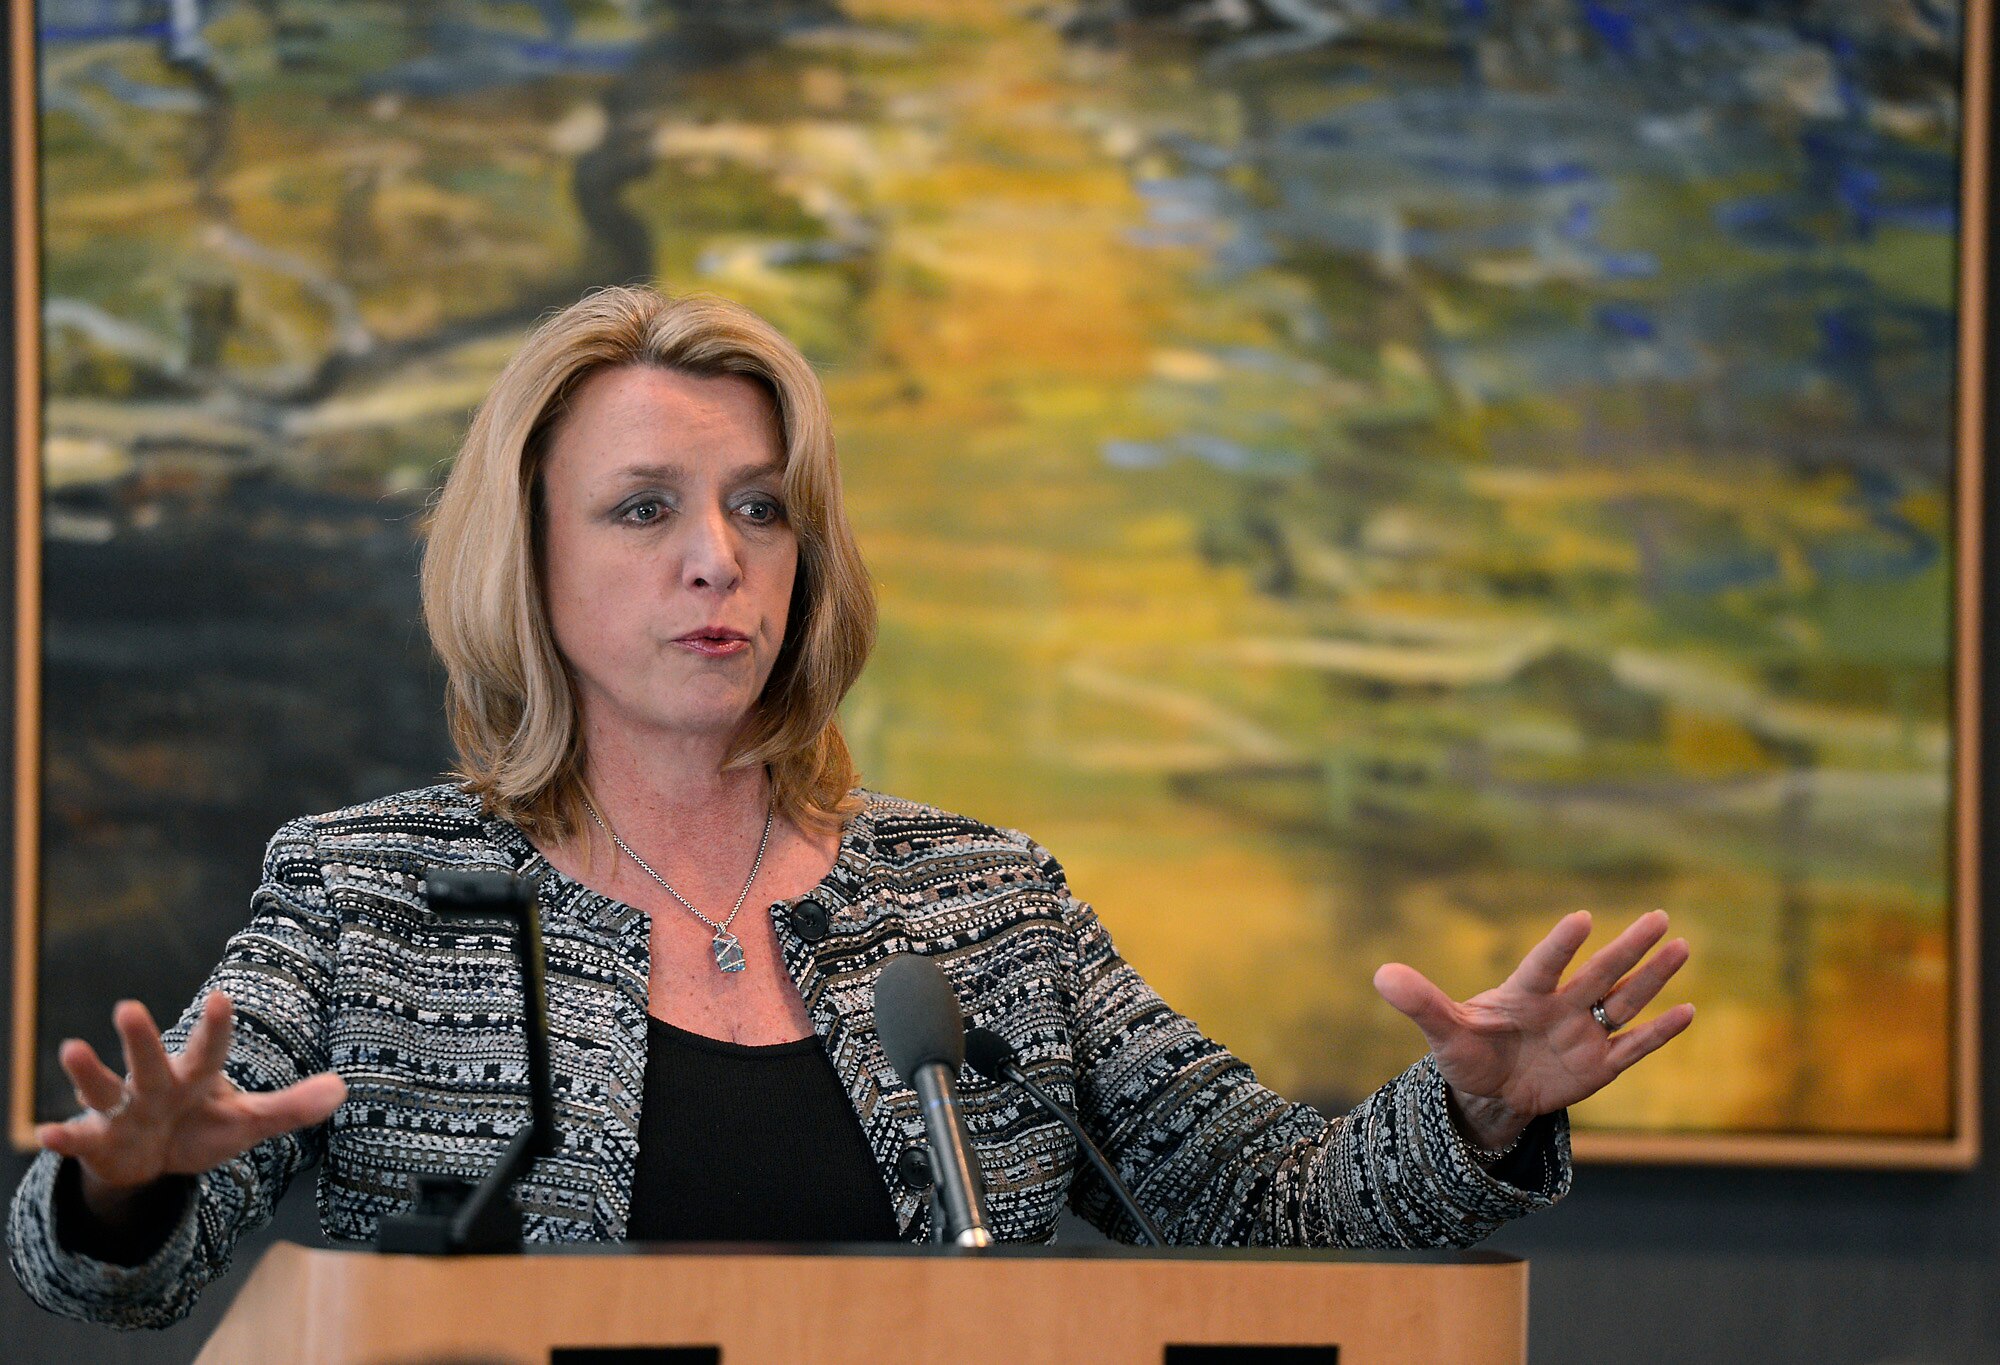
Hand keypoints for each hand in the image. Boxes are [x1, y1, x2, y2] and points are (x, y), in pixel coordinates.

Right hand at [35, 993, 346, 1221]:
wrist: (153, 1161)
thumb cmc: (202, 1128)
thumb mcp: (248, 1122)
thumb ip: (291, 1107)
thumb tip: (343, 1090)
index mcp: (197, 1079)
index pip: (210, 1051)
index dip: (216, 1029)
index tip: (221, 998)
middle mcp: (157, 1087)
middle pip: (151, 1062)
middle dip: (141, 1039)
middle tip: (128, 1006)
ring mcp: (124, 1112)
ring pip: (105, 1089)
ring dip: (88, 1072)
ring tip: (72, 1048)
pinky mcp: (99, 1141)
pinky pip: (79, 1139)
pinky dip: (63, 1138)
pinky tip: (47, 1134)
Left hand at [1372, 910, 1693, 1150]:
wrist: (1489, 1093)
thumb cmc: (1466, 1052)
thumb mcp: (1442, 1031)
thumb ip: (1419, 1002)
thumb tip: (1381, 975)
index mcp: (1524, 992)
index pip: (1545, 964)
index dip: (1561, 945)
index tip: (1581, 918)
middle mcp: (1560, 1006)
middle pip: (1600, 973)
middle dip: (1629, 948)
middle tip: (1659, 917)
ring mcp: (1583, 1033)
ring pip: (1625, 1001)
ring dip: (1654, 977)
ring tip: (1683, 946)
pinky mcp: (1599, 1065)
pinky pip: (1634, 1046)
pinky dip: (1659, 1033)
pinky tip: (1689, 1012)